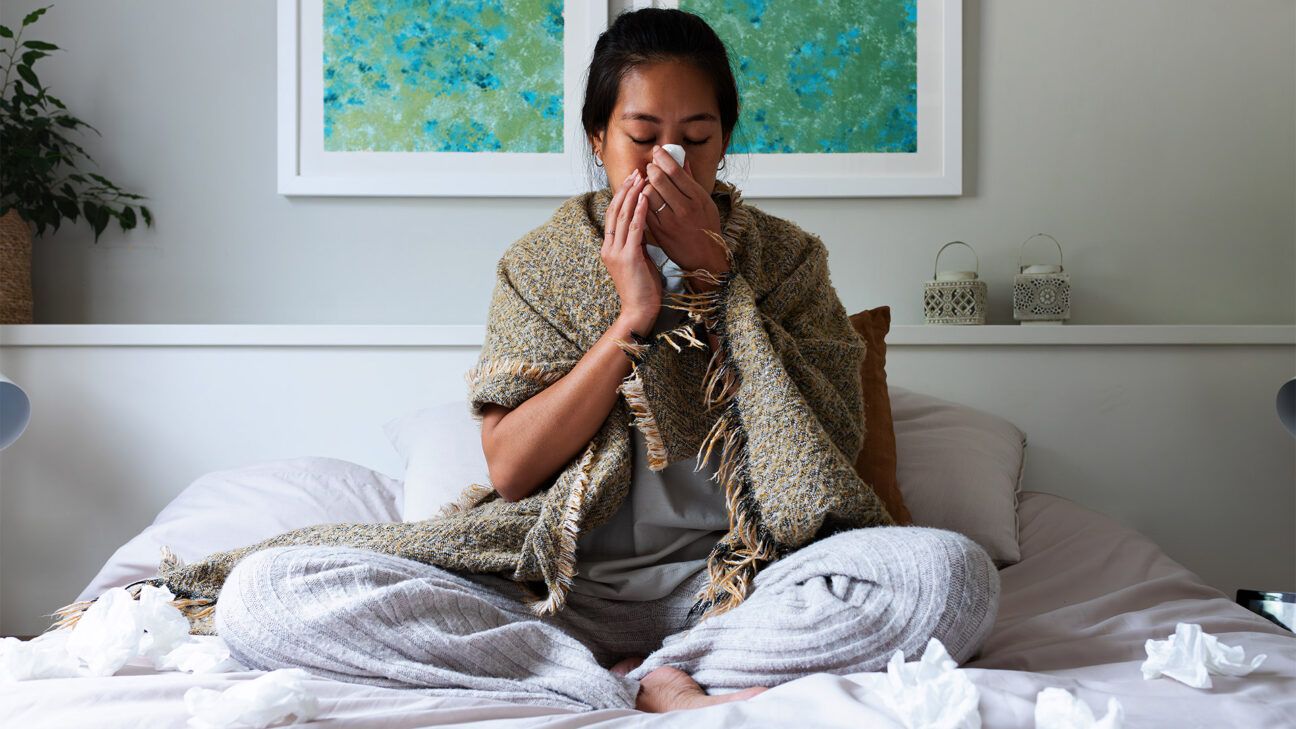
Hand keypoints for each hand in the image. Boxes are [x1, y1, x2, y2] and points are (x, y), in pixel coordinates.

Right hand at [602, 169, 661, 332]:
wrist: (638, 311)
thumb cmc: (642, 289)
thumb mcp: (637, 260)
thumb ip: (637, 243)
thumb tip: (644, 226)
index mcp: (609, 248)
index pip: (612, 215)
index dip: (621, 196)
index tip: (631, 180)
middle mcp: (609, 247)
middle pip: (615, 211)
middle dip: (626, 189)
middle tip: (635, 172)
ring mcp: (617, 252)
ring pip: (622, 216)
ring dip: (632, 194)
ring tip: (641, 178)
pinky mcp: (629, 257)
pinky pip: (634, 229)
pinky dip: (639, 211)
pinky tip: (645, 197)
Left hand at [641, 145, 730, 283]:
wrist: (705, 258)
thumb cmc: (707, 227)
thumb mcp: (706, 202)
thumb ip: (691, 180)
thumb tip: (682, 159)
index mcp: (698, 197)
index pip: (675, 171)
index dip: (662, 158)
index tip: (657, 152)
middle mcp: (684, 207)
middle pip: (659, 180)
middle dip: (651, 169)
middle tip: (649, 167)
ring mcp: (670, 220)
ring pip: (649, 194)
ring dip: (644, 185)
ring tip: (646, 183)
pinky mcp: (660, 231)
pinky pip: (645, 210)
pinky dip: (641, 201)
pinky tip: (643, 198)